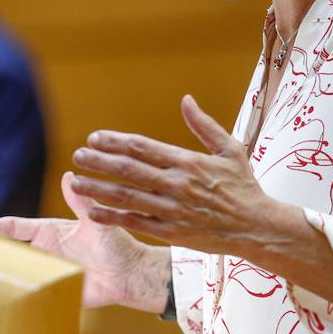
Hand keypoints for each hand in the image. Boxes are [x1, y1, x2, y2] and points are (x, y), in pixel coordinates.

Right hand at [0, 171, 169, 311]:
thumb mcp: (97, 221)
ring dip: (1, 274)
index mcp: (50, 231)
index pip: (15, 228)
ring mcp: (49, 271)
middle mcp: (45, 251)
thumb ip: (82, 202)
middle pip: (9, 251)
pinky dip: (19, 295)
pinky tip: (4, 300)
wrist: (129, 275)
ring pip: (18, 272)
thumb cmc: (116, 245)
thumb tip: (69, 176)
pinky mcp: (56, 291)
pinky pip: (34, 293)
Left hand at [69, 94, 280, 257]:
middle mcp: (176, 184)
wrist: (257, 228)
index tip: (94, 138)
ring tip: (75, 182)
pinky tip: (92, 212)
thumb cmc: (244, 187)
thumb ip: (204, 125)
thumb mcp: (230, 149)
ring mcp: (172, 210)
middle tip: (78, 155)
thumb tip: (186, 99)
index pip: (142, 147)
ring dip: (97, 188)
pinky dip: (112, 217)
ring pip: (126, 197)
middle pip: (128, 170)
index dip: (114, 141)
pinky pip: (135, 223)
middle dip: (99, 162)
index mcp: (187, 161)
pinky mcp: (172, 233)